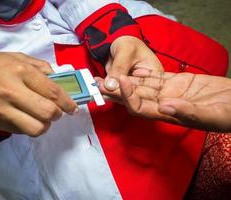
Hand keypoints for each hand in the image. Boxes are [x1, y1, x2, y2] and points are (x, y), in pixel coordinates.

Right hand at [0, 52, 77, 136]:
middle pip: (47, 113)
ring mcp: (4, 110)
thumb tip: (61, 80)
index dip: (68, 103)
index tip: (73, 108)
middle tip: (57, 111)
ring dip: (45, 125)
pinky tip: (27, 117)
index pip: (53, 92)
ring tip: (42, 117)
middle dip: (58, 114)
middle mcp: (13, 92)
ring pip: (36, 128)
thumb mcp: (21, 58)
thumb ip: (43, 67)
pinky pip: (22, 132)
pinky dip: (29, 127)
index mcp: (22, 72)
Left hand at [99, 68, 230, 131]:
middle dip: (116, 90)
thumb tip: (164, 106)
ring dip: (124, 80)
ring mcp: (170, 92)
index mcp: (170, 114)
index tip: (120, 82)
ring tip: (107, 73)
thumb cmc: (230, 113)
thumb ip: (189, 112)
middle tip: (98, 81)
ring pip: (142, 86)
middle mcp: (164, 104)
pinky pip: (155, 77)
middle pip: (135, 97)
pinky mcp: (177, 81)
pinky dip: (143, 73)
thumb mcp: (214, 114)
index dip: (128, 96)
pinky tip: (130, 68)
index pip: (141, 107)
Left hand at [102, 36, 162, 90]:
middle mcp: (147, 83)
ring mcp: (134, 87)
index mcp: (155, 73)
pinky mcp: (123, 88)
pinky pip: (114, 92)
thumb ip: (119, 67)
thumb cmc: (128, 42)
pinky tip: (98, 84)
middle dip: (115, 92)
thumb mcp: (126, 51)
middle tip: (102, 87)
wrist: (119, 42)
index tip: (113, 87)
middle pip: (133, 94)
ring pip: (122, 95)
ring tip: (98, 85)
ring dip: (108, 91)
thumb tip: (111, 84)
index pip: (144, 88)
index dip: (129, 91)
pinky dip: (105, 89)